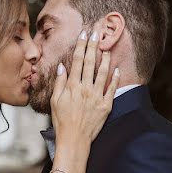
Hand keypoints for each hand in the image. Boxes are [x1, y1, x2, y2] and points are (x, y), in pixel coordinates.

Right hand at [50, 24, 118, 148]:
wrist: (74, 140)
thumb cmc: (62, 121)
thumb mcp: (55, 101)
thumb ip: (60, 82)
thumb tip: (62, 66)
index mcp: (72, 86)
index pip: (77, 61)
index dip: (81, 46)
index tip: (84, 34)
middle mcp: (85, 89)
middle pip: (90, 63)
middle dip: (93, 46)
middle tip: (97, 33)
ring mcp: (97, 97)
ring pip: (103, 73)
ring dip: (105, 59)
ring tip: (107, 48)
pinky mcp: (106, 106)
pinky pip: (112, 89)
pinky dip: (114, 78)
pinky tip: (116, 69)